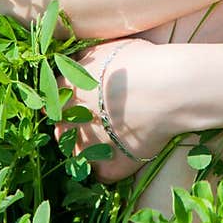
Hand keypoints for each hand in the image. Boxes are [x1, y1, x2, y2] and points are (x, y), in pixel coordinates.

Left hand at [55, 38, 168, 182]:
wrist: (167, 89)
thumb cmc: (141, 62)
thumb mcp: (108, 48)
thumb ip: (87, 59)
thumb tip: (80, 62)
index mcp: (66, 89)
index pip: (54, 99)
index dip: (70, 101)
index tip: (87, 100)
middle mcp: (70, 119)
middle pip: (63, 129)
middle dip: (76, 126)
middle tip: (102, 120)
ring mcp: (87, 145)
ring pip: (77, 154)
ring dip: (89, 149)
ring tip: (112, 141)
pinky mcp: (107, 166)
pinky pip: (100, 173)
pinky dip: (110, 168)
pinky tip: (122, 158)